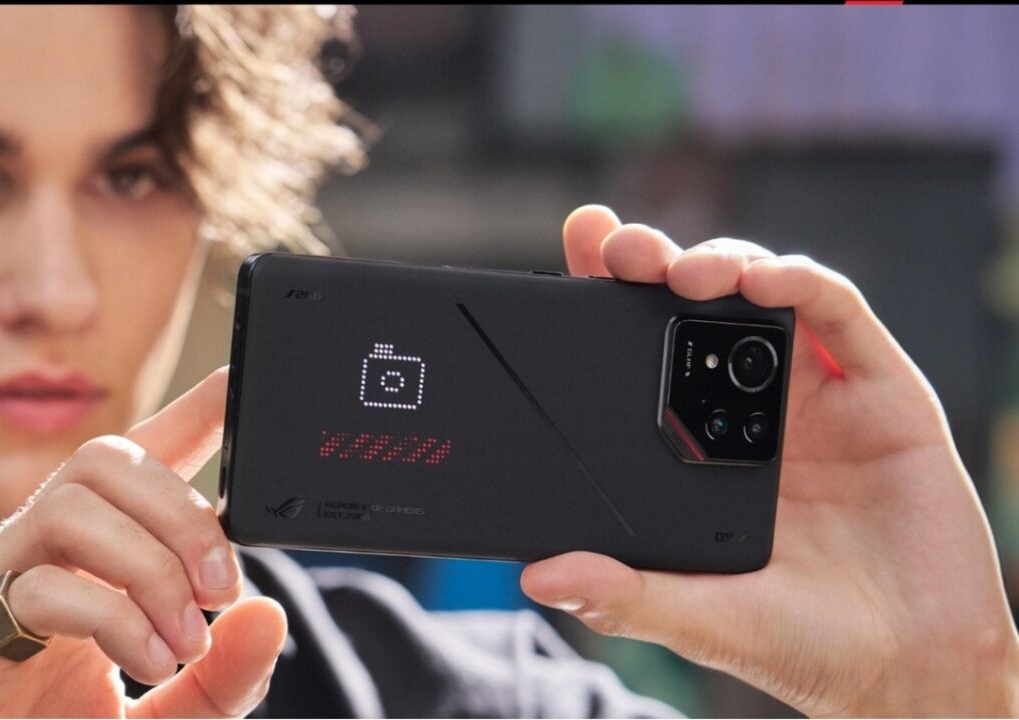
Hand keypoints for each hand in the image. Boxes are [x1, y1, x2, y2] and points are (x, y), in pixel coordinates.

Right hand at [0, 368, 284, 717]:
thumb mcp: (175, 714)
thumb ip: (223, 672)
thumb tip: (270, 612)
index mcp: (86, 564)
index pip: (136, 466)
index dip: (187, 417)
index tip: (235, 384)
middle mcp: (35, 558)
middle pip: (105, 461)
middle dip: (182, 510)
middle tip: (222, 585)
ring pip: (71, 502)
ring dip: (151, 563)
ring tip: (184, 636)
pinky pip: (37, 587)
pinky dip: (113, 618)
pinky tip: (147, 661)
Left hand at [522, 206, 1018, 715]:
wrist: (910, 668)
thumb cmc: (802, 642)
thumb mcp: (701, 618)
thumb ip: (627, 596)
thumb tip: (538, 574)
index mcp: (696, 447)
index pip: (640, 354)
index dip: (608, 296)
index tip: (577, 249)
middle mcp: (750, 409)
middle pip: (694, 307)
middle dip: (654, 264)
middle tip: (619, 247)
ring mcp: (815, 394)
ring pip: (761, 293)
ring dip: (721, 265)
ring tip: (686, 272)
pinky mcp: (881, 390)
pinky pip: (839, 316)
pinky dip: (802, 284)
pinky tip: (767, 281)